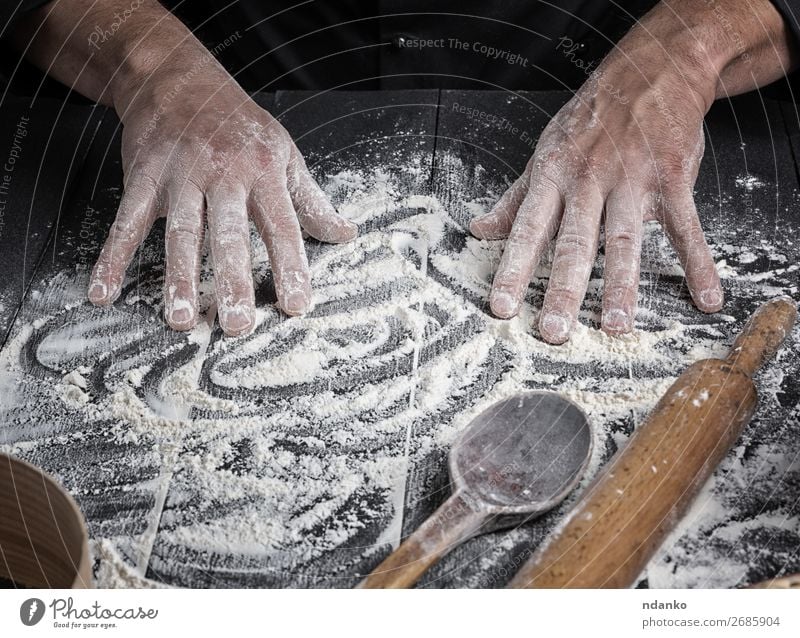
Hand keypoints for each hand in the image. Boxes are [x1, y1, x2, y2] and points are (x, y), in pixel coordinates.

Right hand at [87, 67, 355, 335]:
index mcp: (263, 173)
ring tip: (181, 319)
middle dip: (233, 281)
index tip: (297, 306)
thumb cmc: (238, 124)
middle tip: (236, 325)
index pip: (282, 227)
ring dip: (179, 277)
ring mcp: (180, 176)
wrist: (178, 78)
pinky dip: (112, 257)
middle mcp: (223, 176)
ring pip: (180, 232)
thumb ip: (311, 200)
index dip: (291, 266)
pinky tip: (105, 292)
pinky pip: (127, 222)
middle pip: (229, 235)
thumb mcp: (284, 154)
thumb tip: (345, 234)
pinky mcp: (143, 178)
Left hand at [470, 0, 796, 343]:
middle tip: (553, 332)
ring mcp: (632, 180)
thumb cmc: (591, 119)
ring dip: (622, 285)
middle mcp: (589, 181)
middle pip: (574, 243)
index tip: (501, 307)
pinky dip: (699, 262)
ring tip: (617, 326)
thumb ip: (515, 198)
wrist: (650, 71)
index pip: (528, 230)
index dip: (513, 269)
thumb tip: (480, 229)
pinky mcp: (672, 179)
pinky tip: (706, 297)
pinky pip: (686, 226)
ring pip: (624, 240)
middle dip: (563, 289)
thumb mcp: (545, 152)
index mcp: (553, 177)